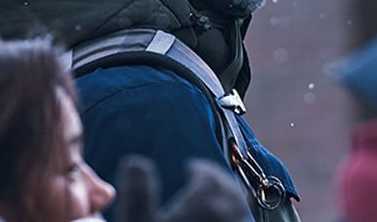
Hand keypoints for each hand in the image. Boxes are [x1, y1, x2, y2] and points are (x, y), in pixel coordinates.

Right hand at [115, 155, 250, 221]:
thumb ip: (138, 193)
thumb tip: (135, 160)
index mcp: (206, 206)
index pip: (210, 179)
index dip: (200, 170)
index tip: (191, 167)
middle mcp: (229, 218)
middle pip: (230, 193)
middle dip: (218, 181)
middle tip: (206, 177)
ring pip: (241, 211)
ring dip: (230, 199)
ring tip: (217, 198)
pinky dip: (236, 216)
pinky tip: (223, 220)